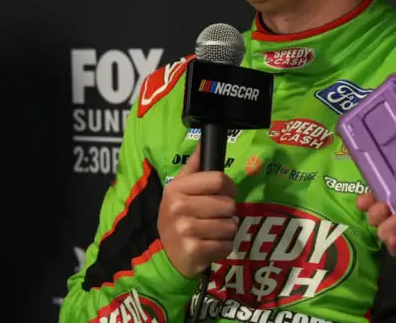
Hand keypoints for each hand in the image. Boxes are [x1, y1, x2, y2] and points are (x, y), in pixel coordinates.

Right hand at [157, 143, 238, 277]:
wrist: (165, 254)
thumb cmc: (177, 217)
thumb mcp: (179, 190)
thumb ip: (194, 166)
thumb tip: (203, 141)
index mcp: (177, 188)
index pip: (218, 179)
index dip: (228, 187)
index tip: (225, 194)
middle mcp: (179, 207)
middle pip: (228, 204)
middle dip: (227, 213)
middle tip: (214, 218)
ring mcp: (185, 229)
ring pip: (230, 225)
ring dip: (227, 231)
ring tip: (212, 232)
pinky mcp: (193, 250)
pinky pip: (226, 244)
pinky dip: (223, 247)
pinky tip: (210, 246)